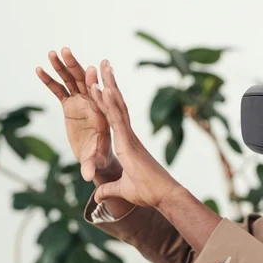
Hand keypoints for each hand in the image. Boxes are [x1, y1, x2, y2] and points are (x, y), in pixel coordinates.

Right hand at [36, 48, 117, 182]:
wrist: (97, 157)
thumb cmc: (100, 159)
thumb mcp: (96, 161)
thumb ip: (91, 165)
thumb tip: (87, 176)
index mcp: (103, 114)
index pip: (100, 97)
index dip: (95, 85)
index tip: (91, 71)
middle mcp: (92, 104)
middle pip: (84, 82)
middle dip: (75, 67)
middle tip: (67, 51)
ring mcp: (81, 103)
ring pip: (71, 81)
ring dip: (62, 66)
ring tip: (52, 52)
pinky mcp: (70, 105)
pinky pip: (59, 90)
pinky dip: (50, 80)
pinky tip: (39, 68)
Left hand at [89, 60, 181, 208]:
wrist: (163, 195)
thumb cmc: (148, 193)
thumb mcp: (122, 190)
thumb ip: (109, 190)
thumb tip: (98, 196)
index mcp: (127, 144)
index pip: (115, 117)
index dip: (109, 100)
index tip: (103, 84)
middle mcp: (128, 136)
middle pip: (117, 105)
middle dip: (110, 84)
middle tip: (104, 65)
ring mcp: (129, 137)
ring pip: (117, 106)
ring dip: (108, 86)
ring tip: (101, 68)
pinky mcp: (129, 142)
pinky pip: (116, 119)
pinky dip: (109, 103)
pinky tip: (103, 88)